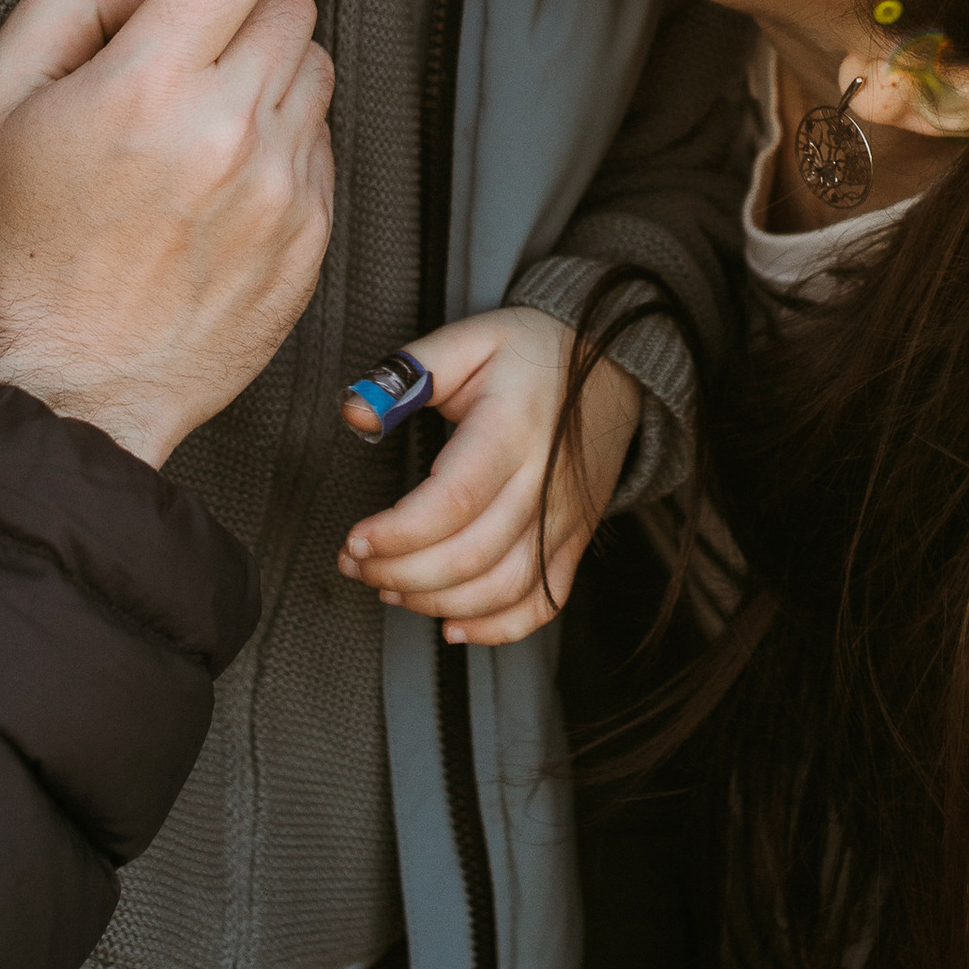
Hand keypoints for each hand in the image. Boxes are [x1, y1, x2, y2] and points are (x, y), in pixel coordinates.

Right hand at [0, 0, 332, 466]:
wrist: (72, 384)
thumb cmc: (28, 245)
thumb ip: (67, 0)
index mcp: (148, 87)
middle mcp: (229, 131)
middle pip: (291, 0)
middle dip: (241, 12)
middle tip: (187, 60)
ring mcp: (281, 187)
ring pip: (315, 66)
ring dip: (266, 75)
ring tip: (201, 125)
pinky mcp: (312, 234)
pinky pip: (322, 141)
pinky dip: (280, 142)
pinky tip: (221, 181)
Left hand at [339, 305, 643, 642]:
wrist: (614, 365)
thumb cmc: (533, 352)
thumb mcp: (469, 339)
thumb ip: (409, 370)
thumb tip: (356, 414)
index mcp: (512, 430)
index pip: (453, 501)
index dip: (397, 533)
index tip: (354, 540)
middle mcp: (544, 482)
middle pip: (471, 556)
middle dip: (400, 573)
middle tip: (357, 565)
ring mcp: (564, 519)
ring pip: (502, 589)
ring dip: (436, 603)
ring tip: (389, 588)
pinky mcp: (574, 541)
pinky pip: (542, 602)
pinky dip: (497, 628)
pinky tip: (452, 625)